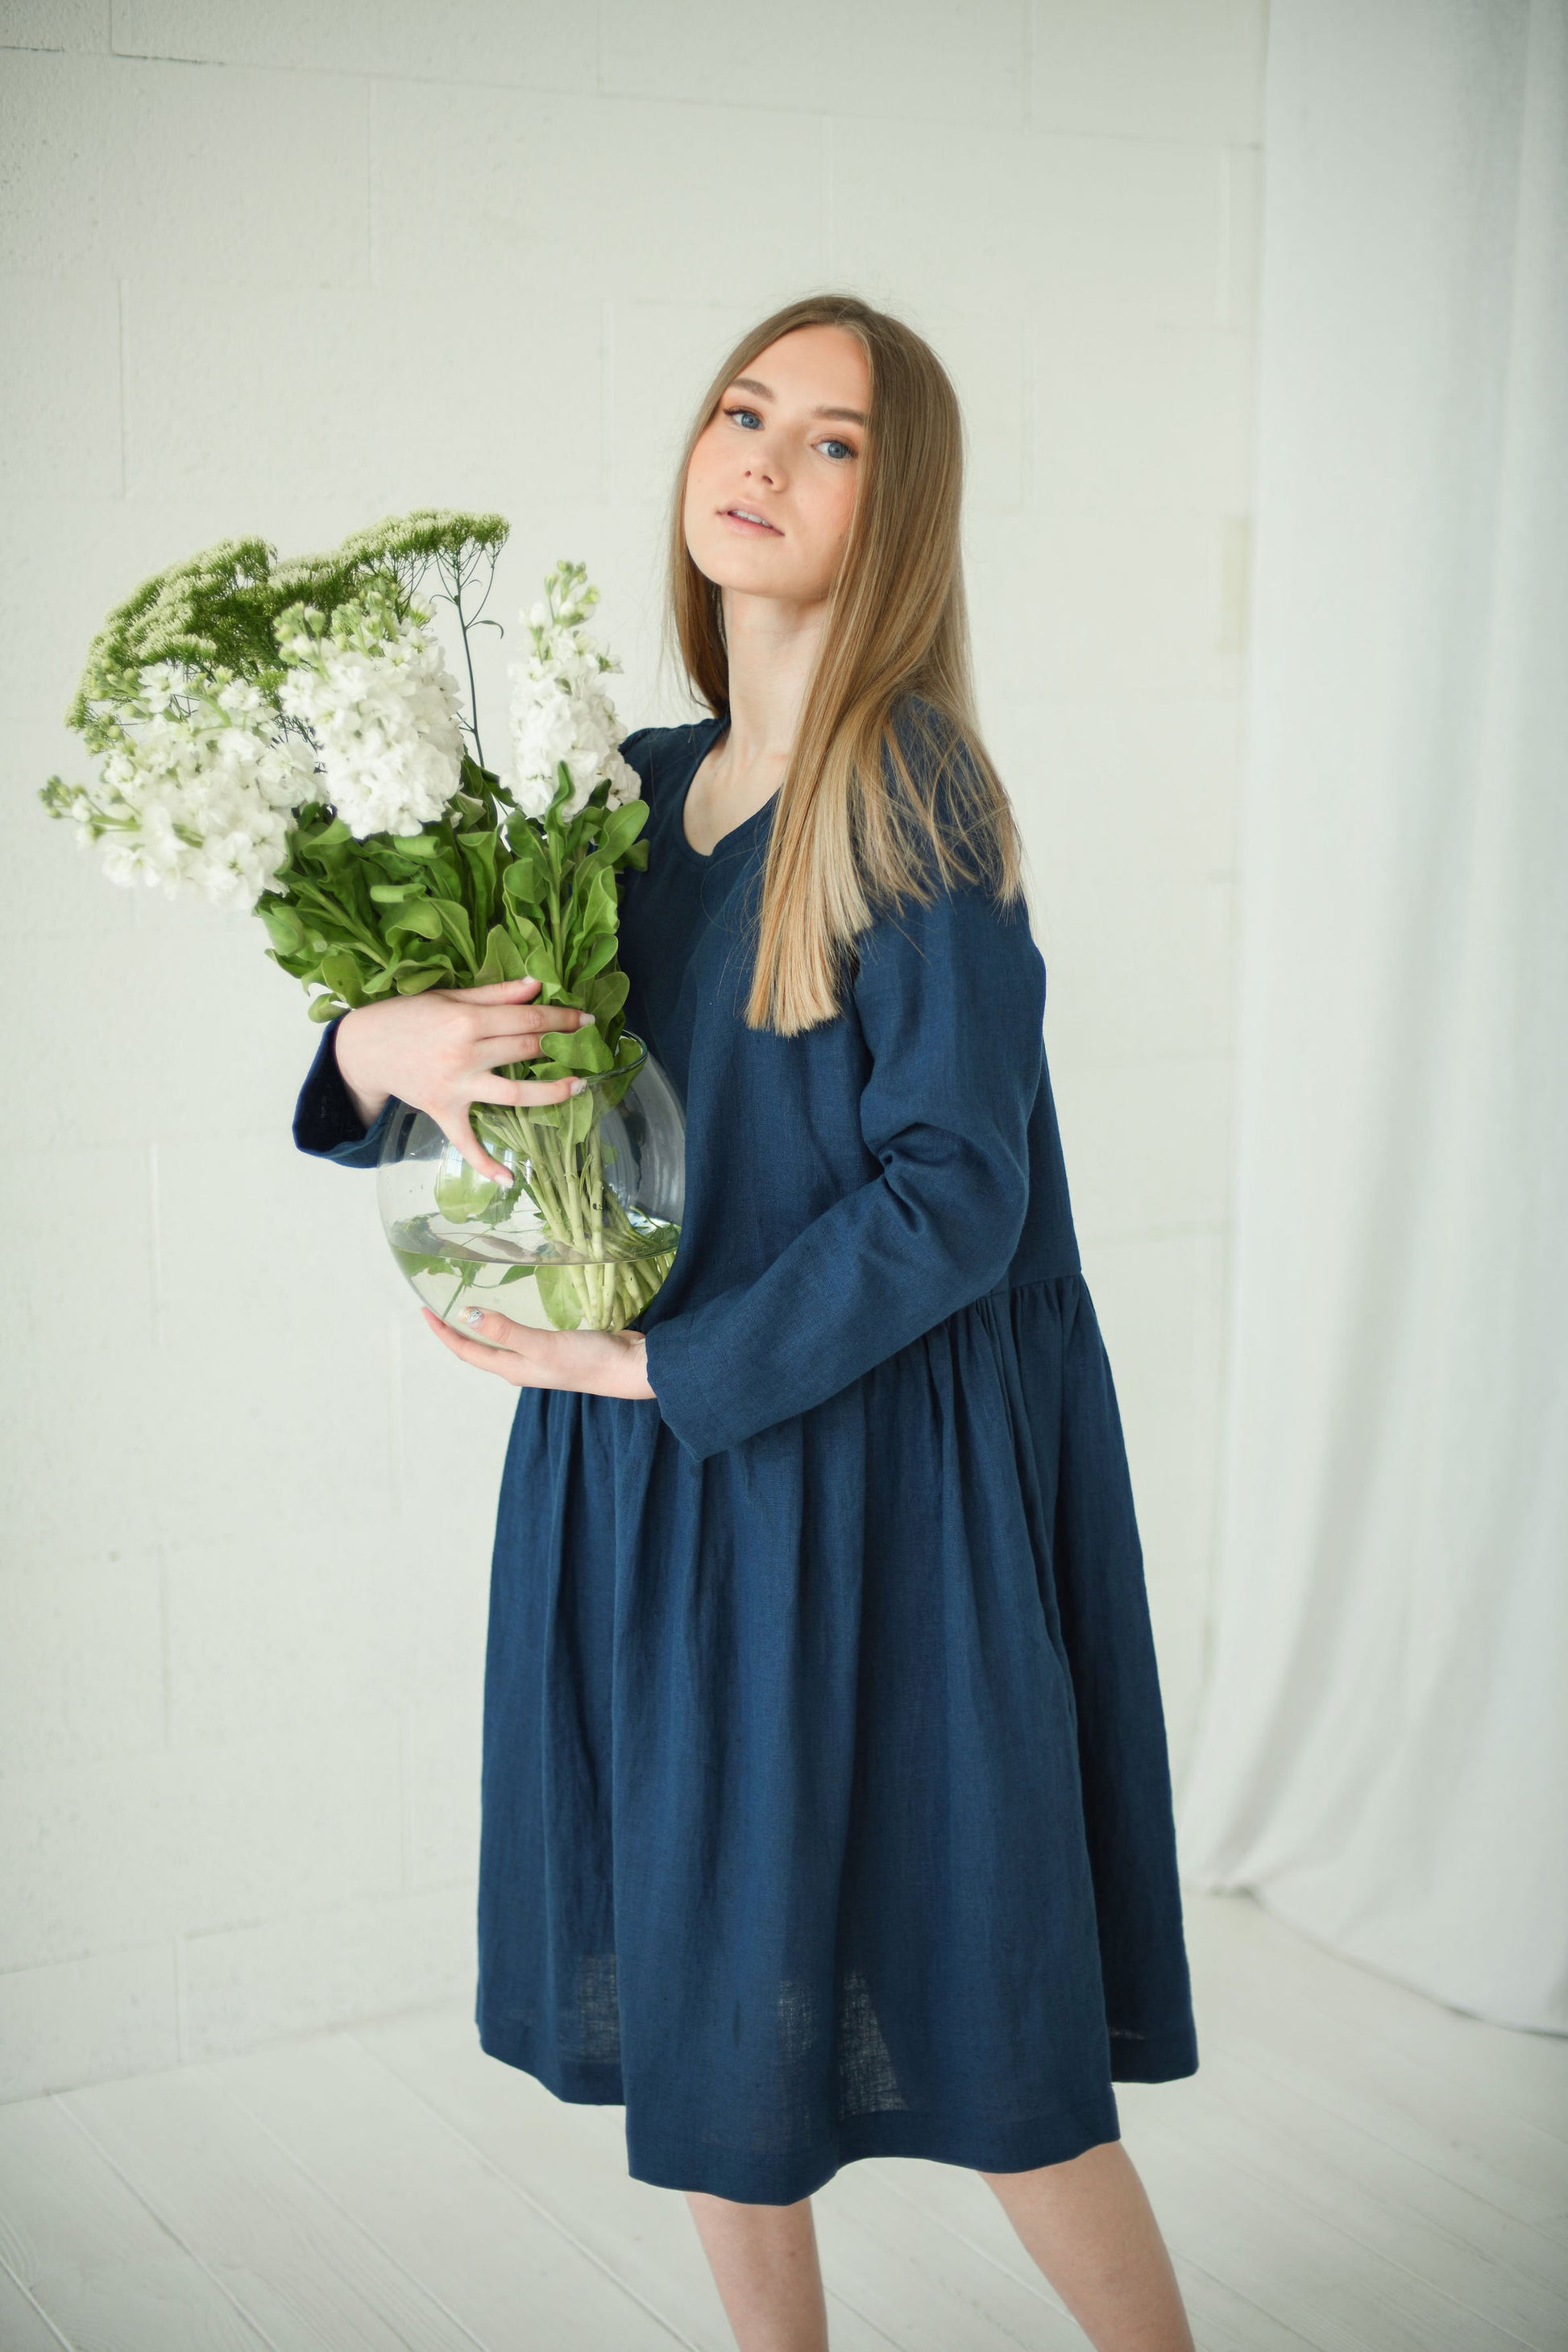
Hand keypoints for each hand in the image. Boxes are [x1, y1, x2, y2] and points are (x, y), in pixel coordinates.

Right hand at [335, 976, 595, 1182]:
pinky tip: (511, 1180)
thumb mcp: (450, 996)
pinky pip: (467, 1142)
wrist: (364, 1047)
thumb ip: (495, 993)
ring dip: (550, 1093)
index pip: (526, 1019)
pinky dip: (486, 1163)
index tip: (587, 1020)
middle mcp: (464, 1054)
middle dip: (561, 1047)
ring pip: (513, 1095)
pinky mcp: (443, 1111)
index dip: (561, 1018)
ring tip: (578, 1088)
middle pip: (525, 1051)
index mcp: (466, 1020)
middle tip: (588, 1046)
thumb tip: (537, 984)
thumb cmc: (408, 1016)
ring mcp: (456, 1086)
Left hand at [422, 1304, 656, 1397]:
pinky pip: (521, 1334)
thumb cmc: (586, 1360)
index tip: (423, 1310)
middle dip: (456, 1329)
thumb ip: (505, 1331)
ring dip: (481, 1326)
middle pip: (478, 1348)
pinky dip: (508, 1321)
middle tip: (439, 1303)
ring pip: (499, 1342)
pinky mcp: (558, 1347)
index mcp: (512, 1368)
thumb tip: (465, 1315)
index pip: (466, 1351)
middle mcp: (521, 1366)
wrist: (629, 1368)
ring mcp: (539, 1358)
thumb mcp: (542, 1345)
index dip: (443, 1333)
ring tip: (468, 1303)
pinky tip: (515, 1307)